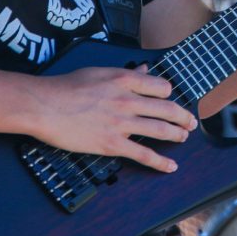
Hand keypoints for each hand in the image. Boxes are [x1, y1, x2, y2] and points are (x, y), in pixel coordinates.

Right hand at [31, 64, 196, 172]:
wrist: (45, 105)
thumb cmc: (68, 86)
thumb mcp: (101, 71)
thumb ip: (127, 73)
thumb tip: (145, 69)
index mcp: (126, 80)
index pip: (161, 86)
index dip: (169, 94)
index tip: (171, 100)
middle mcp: (129, 100)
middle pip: (167, 109)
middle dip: (183, 117)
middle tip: (190, 122)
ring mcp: (122, 123)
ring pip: (160, 130)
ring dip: (176, 135)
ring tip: (184, 137)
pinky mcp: (112, 144)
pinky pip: (143, 154)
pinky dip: (160, 162)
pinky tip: (170, 166)